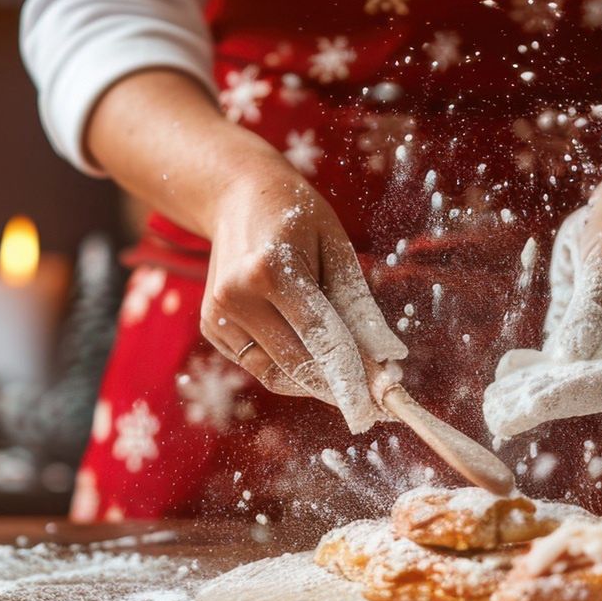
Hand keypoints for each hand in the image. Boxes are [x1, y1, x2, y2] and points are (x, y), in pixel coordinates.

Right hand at [200, 168, 406, 433]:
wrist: (236, 196)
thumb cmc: (296, 217)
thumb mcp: (336, 248)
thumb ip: (359, 305)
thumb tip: (390, 357)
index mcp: (268, 268)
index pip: (320, 336)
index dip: (354, 375)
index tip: (382, 404)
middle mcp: (234, 296)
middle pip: (297, 361)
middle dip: (340, 387)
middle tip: (376, 404)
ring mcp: (216, 314)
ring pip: (276, 372)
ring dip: (317, 383)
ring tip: (351, 380)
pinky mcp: (211, 327)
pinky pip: (259, 365)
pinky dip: (291, 369)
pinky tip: (311, 353)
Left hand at [481, 202, 601, 439]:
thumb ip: (593, 307)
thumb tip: (569, 358)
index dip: (575, 394)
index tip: (534, 404)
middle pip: (591, 389)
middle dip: (545, 403)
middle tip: (499, 418)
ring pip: (570, 382)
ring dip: (531, 394)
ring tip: (493, 405)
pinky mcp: (584, 339)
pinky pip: (557, 364)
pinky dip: (531, 374)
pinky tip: (503, 380)